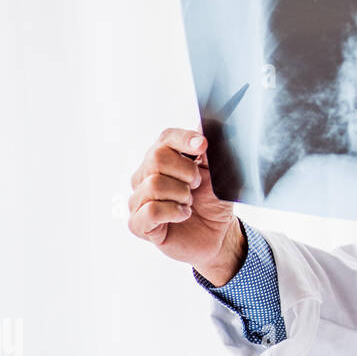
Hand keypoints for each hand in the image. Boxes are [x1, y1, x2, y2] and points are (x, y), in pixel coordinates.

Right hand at [128, 127, 243, 284]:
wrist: (218, 233)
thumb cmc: (212, 201)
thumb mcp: (215, 172)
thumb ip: (206, 149)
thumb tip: (204, 122)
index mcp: (161, 159)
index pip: (165, 138)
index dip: (184, 139)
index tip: (203, 145)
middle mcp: (144, 176)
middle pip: (157, 159)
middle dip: (186, 172)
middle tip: (196, 184)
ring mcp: (138, 200)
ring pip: (154, 185)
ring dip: (181, 195)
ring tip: (190, 202)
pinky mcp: (138, 224)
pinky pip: (151, 210)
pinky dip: (174, 212)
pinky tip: (183, 214)